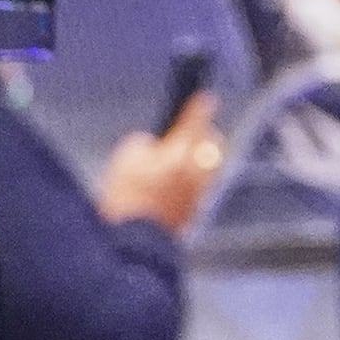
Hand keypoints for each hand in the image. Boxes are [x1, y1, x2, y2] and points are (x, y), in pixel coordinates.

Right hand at [97, 94, 223, 232]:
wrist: (133, 241)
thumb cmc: (127, 198)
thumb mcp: (126, 159)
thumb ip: (144, 144)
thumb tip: (154, 146)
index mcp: (182, 155)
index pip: (196, 123)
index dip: (199, 108)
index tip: (206, 98)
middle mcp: (198, 173)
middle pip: (214, 145)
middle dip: (204, 135)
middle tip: (188, 132)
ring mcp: (199, 192)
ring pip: (210, 165)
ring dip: (199, 156)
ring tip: (179, 156)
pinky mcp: (194, 210)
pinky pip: (200, 184)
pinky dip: (192, 177)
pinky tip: (174, 180)